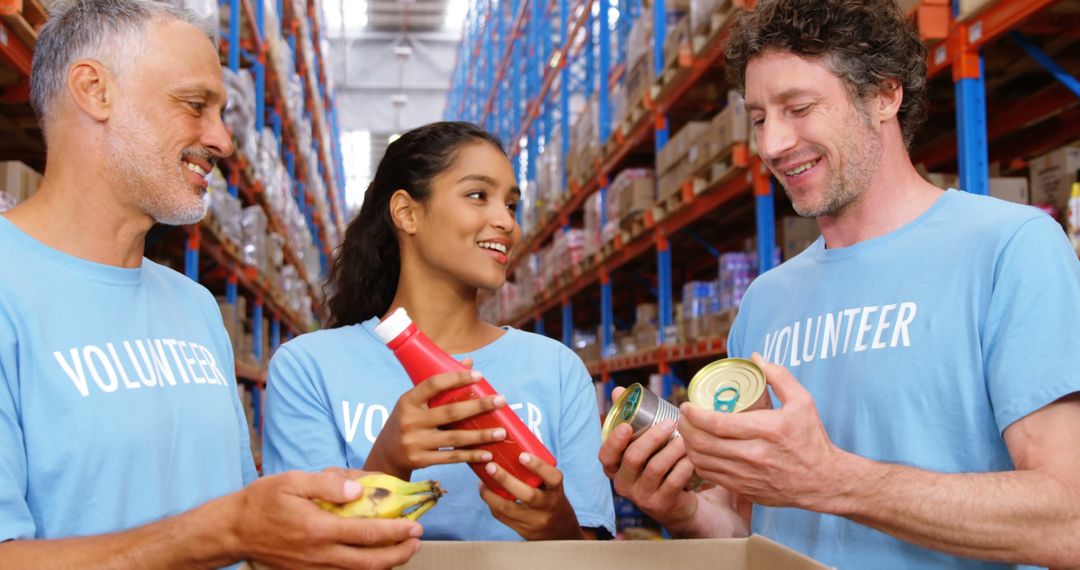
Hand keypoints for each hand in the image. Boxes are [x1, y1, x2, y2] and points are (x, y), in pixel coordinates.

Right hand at [231, 469, 421, 568]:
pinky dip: (364, 569)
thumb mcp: (292, 481)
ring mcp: (314, 568)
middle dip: (399, 553)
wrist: (233, 530)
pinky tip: (375, 558)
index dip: (396, 532)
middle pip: (370, 562)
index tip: (415, 525)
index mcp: (319, 529)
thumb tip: (359, 489)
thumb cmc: (262, 501)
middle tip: (417, 540)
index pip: (367, 534)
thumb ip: (328, 484)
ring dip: (386, 564)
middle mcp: (320, 554)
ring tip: (403, 550)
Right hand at [366, 359, 507, 479]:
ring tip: (502, 432)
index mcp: (407, 401)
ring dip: (481, 435)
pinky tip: (488, 454)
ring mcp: (414, 442)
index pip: (433, 384)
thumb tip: (470, 363)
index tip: (479, 376)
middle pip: (450, 412)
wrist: (386, 455)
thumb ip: (440, 385)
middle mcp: (410, 421)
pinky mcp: (420, 461)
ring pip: (454, 438)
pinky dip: (471, 455)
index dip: (456, 378)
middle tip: (501, 400)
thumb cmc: (407, 421)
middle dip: (479, 406)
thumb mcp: (415, 402)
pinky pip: (451, 457)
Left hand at [478, 453, 584, 539]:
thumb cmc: (550, 497)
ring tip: (482, 479)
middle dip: (506, 480)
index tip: (522, 455)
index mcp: (556, 491)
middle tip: (490, 466)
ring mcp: (534, 521)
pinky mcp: (521, 530)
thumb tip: (512, 442)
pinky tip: (486, 491)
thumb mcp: (551, 485)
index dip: (538, 466)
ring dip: (491, 493)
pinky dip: (491, 502)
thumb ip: (537, 470)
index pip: (552, 478)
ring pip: (508, 509)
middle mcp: (547, 507)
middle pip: (528, 495)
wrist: (557, 530)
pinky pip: (501, 516)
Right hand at [597, 386, 699, 533]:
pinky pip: (674, 481)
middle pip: (633, 458)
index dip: (614, 441)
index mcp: (614, 467)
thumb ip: (629, 417)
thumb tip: (617, 390)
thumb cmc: (655, 464)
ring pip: (656, 468)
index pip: (605, 455)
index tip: (627, 426)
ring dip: (673, 449)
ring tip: (686, 438)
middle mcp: (623, 483)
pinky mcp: (662, 504)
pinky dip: (685, 466)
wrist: (676, 501)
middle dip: (653, 437)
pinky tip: (693, 457)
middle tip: (671, 423)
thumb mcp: (641, 443)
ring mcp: (641, 497)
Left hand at [679, 353, 846, 511]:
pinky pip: (711, 476)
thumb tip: (756, 357)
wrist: (824, 480)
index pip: (718, 424)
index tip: (686, 405)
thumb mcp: (803, 402)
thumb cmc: (812, 439)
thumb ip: (779, 376)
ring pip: (703, 461)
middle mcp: (754, 455)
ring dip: (688, 445)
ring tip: (687, 431)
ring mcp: (747, 476)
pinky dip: (698, 462)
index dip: (695, 414)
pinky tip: (698, 451)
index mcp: (767, 431)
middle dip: (686, 427)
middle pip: (704, 443)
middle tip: (682, 416)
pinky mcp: (745, 490)